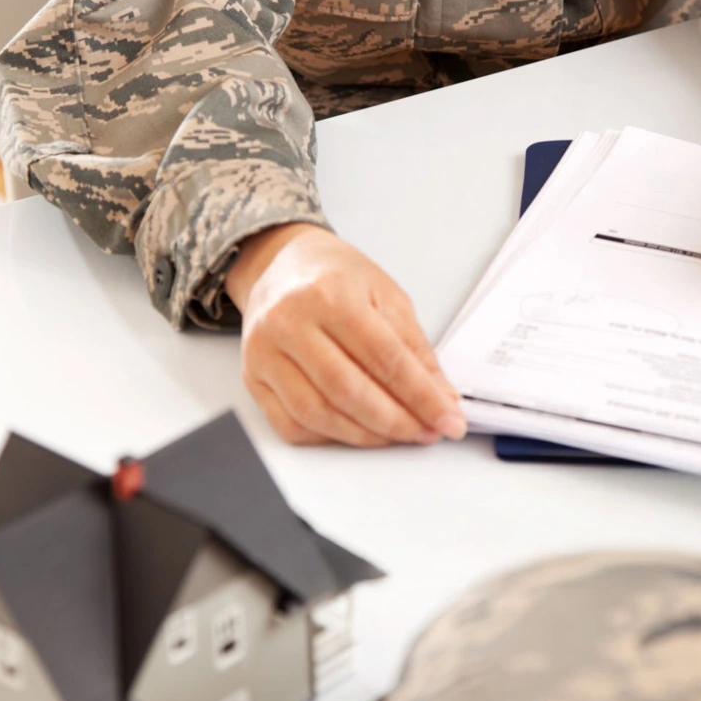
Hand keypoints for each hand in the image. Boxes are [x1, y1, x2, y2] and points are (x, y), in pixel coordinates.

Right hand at [226, 223, 467, 446]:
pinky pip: (291, 424)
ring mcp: (265, 352)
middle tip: (426, 433)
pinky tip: (356, 431)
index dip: (421, 397)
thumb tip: (440, 398)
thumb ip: (415, 350)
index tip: (448, 421)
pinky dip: (329, 437)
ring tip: (397, 435)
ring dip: (365, 435)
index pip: (384, 359)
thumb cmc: (335, 276)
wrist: (280, 263)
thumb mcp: (386, 296)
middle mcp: (290, 322)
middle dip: (396, 422)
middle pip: (348, 390)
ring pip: (317, 414)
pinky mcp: (252, 377)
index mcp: (330, 294)